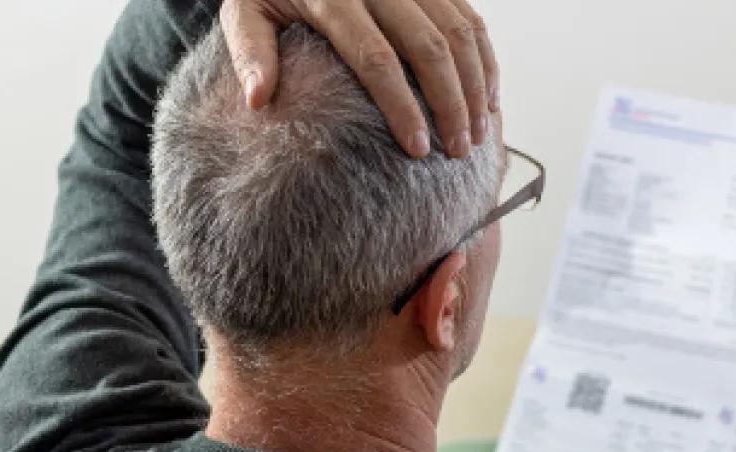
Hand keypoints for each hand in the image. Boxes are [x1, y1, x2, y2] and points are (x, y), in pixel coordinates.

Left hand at [219, 0, 498, 158]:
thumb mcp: (245, 10)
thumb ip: (250, 51)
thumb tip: (258, 100)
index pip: (376, 57)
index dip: (401, 106)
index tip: (417, 149)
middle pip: (429, 48)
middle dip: (450, 104)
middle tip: (456, 153)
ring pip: (459, 32)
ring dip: (475, 86)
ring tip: (477, 137)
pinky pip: (471, 18)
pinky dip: (487, 61)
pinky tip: (489, 101)